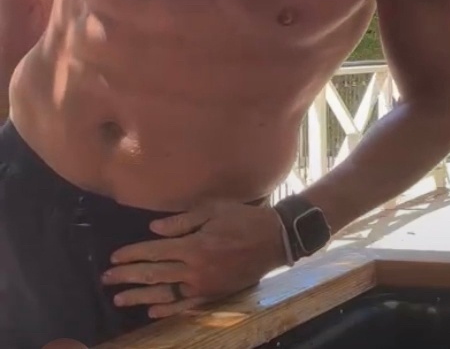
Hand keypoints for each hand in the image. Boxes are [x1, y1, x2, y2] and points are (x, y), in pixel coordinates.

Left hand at [101, 200, 285, 319]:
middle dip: (127, 276)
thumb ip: (183, 221)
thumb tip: (154, 229)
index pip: (155, 251)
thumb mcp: (214, 210)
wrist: (273, 240)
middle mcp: (194, 269)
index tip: (114, 257)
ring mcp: (203, 286)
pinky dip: (165, 309)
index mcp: (194, 245)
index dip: (133, 254)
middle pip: (154, 274)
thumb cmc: (244, 218)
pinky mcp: (212, 296)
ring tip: (118, 298)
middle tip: (106, 278)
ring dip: (139, 296)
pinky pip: (183, 306)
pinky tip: (150, 310)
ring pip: (163, 293)